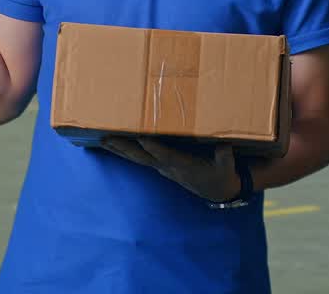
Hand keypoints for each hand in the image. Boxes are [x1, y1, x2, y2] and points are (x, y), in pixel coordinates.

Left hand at [102, 137, 241, 202]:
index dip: (154, 148)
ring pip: (136, 157)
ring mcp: (162, 167)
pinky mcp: (160, 165)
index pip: (166, 156)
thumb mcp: (227, 167)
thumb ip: (225, 157)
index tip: (141, 139)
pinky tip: (113, 145)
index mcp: (184, 165)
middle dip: (124, 148)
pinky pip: (139, 157)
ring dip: (118, 149)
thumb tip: (225, 146)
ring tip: (101, 139)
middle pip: (142, 157)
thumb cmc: (221, 174)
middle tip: (107, 138)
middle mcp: (168, 167)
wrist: (216, 190)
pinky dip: (125, 151)